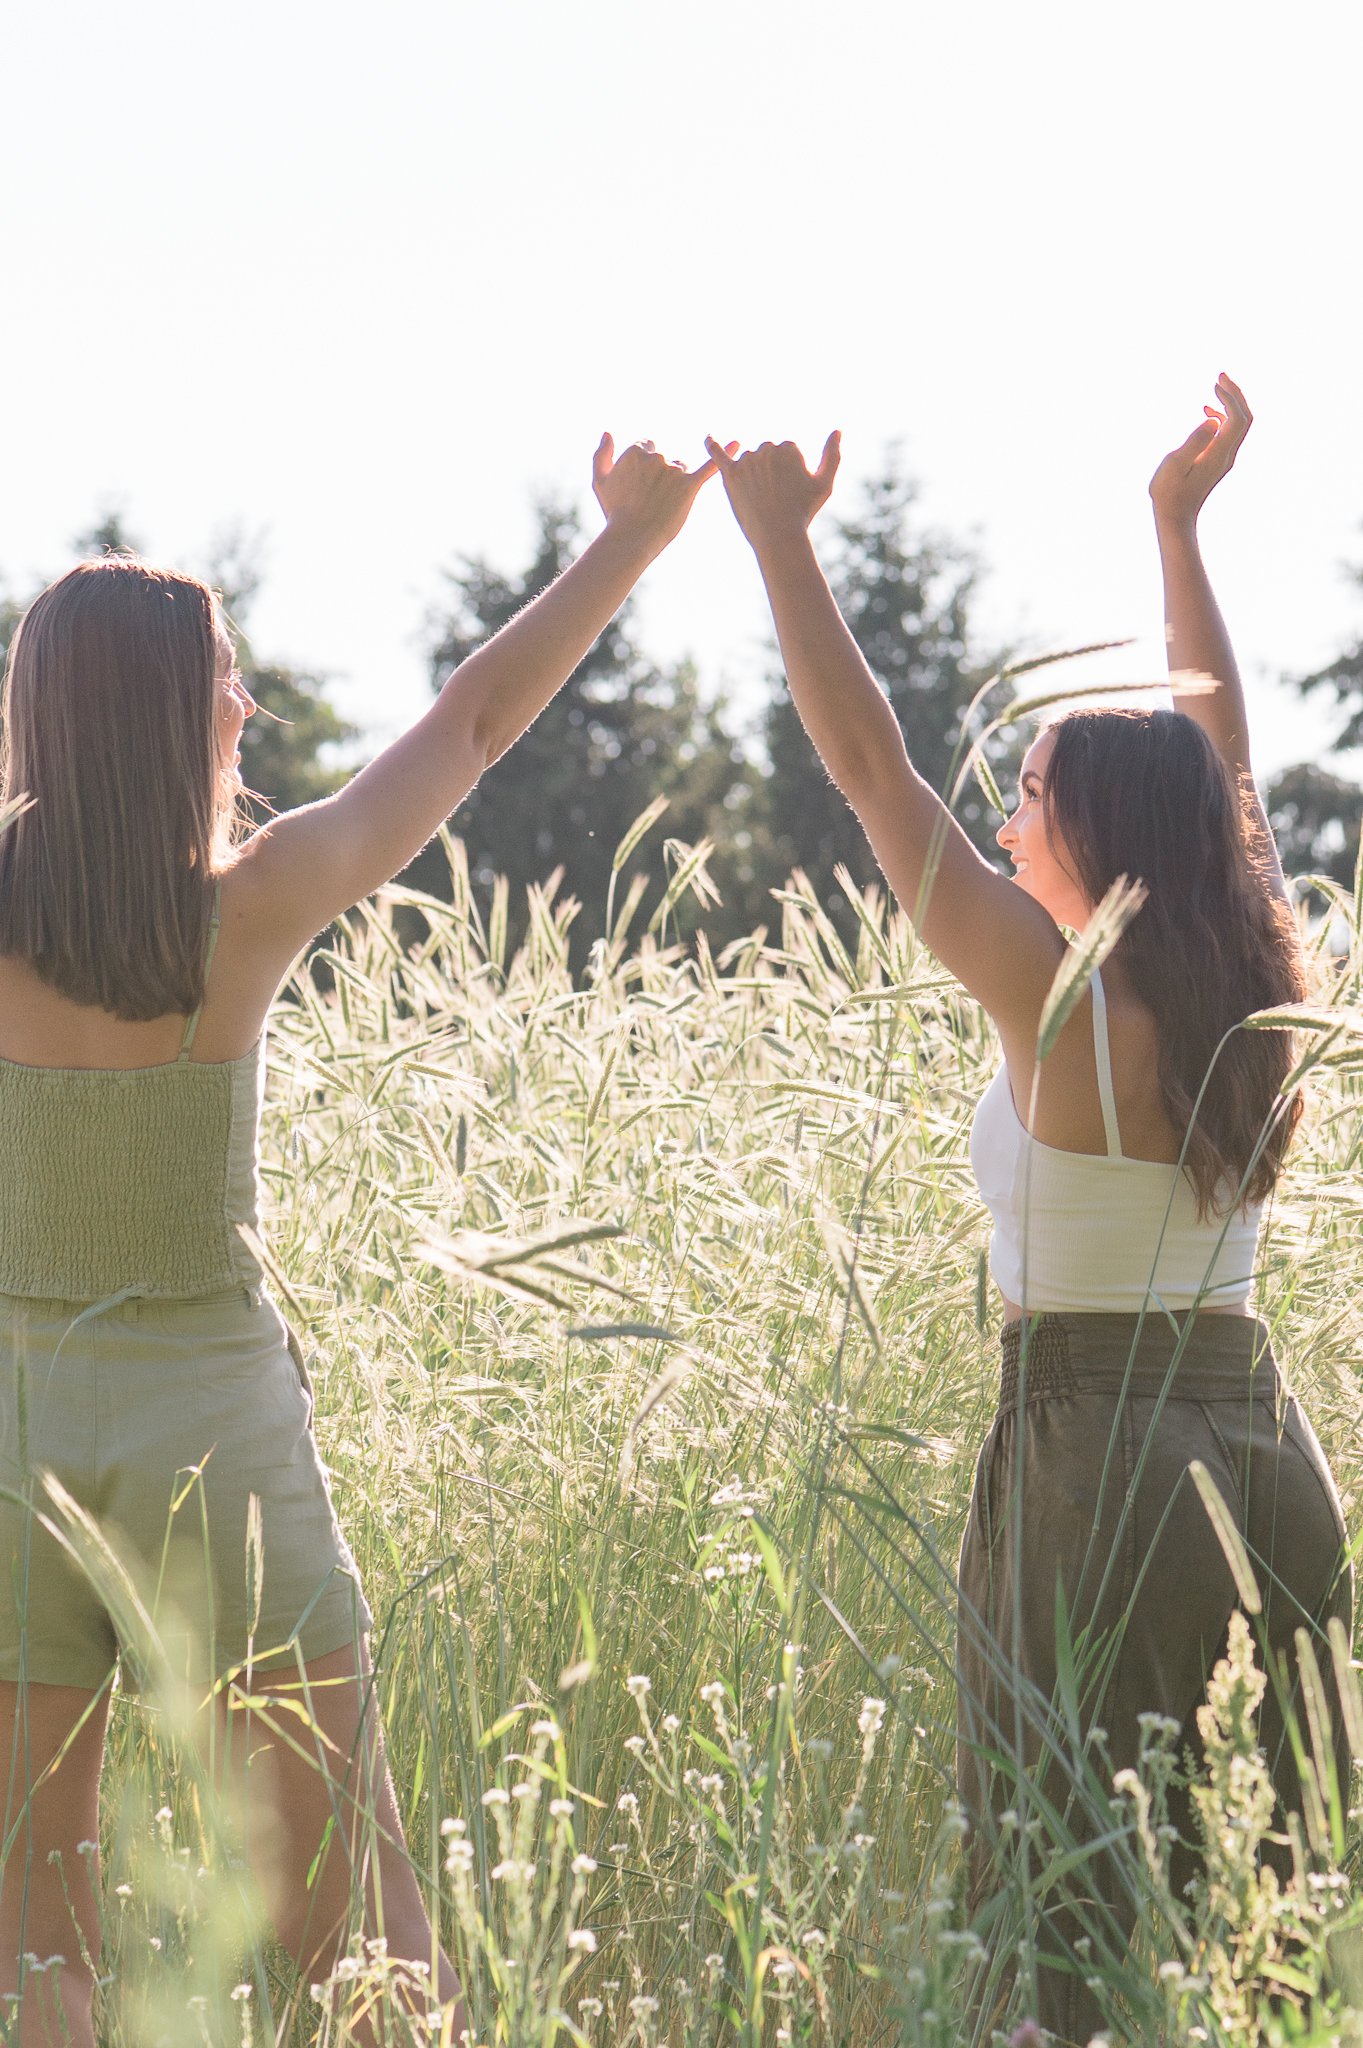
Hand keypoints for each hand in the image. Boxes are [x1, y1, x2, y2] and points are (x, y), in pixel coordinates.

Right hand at [591, 435, 725, 556]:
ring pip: (682, 470)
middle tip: (651, 501)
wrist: (630, 539)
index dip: (645, 470)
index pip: (647, 448)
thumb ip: (601, 455)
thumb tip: (608, 432)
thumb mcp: (600, 482)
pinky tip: (738, 444)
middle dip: (661, 478)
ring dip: (676, 485)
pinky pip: (710, 467)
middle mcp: (657, 456)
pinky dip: (725, 454)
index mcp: (637, 450)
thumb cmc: (615, 513)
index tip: (640, 487)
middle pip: (666, 460)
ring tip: (663, 506)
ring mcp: (674, 471)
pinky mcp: (689, 487)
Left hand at [703, 433, 840, 552]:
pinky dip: (712, 445)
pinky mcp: (730, 475)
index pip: (786, 452)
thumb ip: (833, 455)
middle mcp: (766, 448)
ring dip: (753, 475)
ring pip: (749, 461)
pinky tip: (707, 437)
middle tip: (776, 497)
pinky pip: (718, 455)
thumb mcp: (825, 484)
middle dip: (771, 472)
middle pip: (767, 453)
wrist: (778, 535)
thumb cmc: (803, 511)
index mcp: (788, 446)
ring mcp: (747, 461)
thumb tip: (838, 430)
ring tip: (762, 498)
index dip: (789, 473)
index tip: (790, 491)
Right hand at [1149, 374, 1251, 530]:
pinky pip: (1228, 433)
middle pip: (1244, 418)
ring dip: (1231, 404)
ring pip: (1238, 424)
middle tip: (1221, 376)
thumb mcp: (1175, 465)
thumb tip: (1213, 421)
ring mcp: (1224, 459)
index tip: (1217, 381)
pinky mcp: (1217, 462)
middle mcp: (1227, 455)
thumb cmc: (1169, 493)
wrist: (1175, 518)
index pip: (1237, 418)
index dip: (1231, 397)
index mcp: (1219, 453)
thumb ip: (1194, 441)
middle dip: (1236, 395)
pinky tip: (1206, 412)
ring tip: (1215, 387)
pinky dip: (1222, 417)